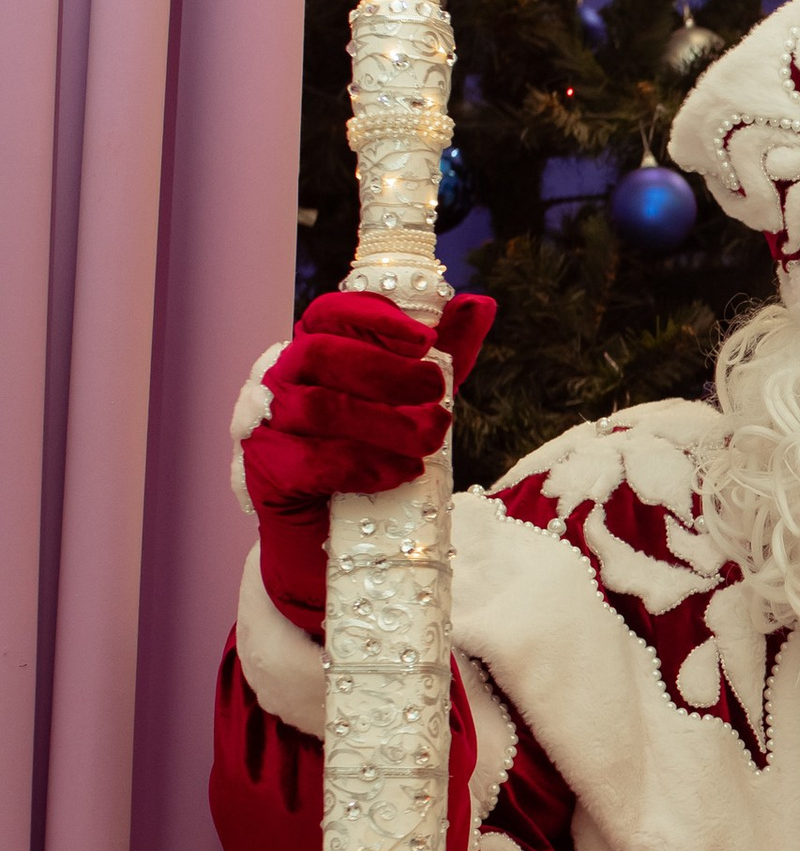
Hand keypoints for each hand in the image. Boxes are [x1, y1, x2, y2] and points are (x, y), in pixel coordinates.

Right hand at [239, 290, 495, 635]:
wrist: (334, 546)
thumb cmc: (373, 462)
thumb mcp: (417, 403)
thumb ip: (446, 357)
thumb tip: (481, 303)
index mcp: (311, 356)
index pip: (327, 314)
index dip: (373, 317)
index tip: (426, 339)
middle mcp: (280, 384)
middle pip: (320, 354)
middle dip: (387, 372)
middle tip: (438, 394)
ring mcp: (267, 429)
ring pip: (318, 408)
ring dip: (384, 423)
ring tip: (430, 441)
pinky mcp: (265, 475)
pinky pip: (311, 462)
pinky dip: (364, 466)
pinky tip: (400, 474)